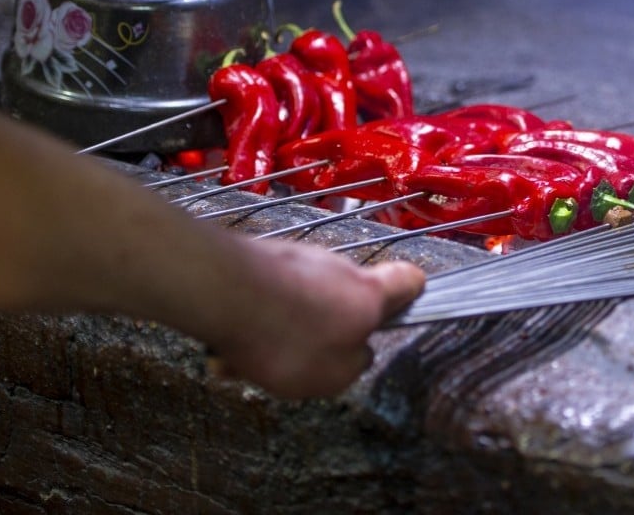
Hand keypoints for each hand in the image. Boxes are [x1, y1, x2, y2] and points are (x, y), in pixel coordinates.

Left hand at [206, 238, 424, 398]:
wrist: (221, 292)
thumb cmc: (288, 339)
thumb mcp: (333, 376)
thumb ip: (354, 365)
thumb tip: (359, 353)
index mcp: (369, 295)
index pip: (409, 279)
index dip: (411, 294)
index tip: (403, 309)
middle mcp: (338, 268)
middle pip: (345, 296)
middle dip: (324, 329)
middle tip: (300, 360)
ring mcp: (298, 258)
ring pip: (299, 300)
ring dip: (280, 330)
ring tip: (248, 360)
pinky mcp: (261, 257)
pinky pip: (264, 297)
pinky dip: (251, 322)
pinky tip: (226, 348)